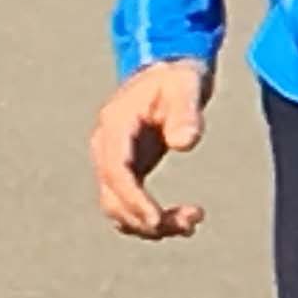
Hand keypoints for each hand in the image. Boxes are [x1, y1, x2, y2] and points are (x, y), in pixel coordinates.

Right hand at [88, 57, 212, 239]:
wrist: (167, 72)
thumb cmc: (176, 77)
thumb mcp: (185, 86)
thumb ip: (186, 113)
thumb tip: (185, 143)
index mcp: (115, 126)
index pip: (116, 172)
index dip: (133, 200)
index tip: (156, 220)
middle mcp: (107, 148)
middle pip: (113, 197)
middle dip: (146, 218)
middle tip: (189, 225)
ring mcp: (113, 161)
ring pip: (119, 208)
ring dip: (150, 224)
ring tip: (191, 223)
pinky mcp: (127, 170)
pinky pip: (130, 204)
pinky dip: (150, 219)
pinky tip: (182, 222)